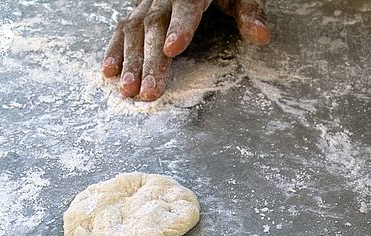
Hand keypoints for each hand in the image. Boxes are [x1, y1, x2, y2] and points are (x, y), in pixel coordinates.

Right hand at [102, 0, 269, 100]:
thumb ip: (250, 12)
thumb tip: (260, 35)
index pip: (186, 6)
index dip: (179, 28)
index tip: (172, 50)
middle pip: (155, 25)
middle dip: (150, 61)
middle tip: (148, 91)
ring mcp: (151, 2)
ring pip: (136, 30)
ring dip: (130, 62)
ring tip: (128, 91)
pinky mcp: (141, 11)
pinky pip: (125, 29)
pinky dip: (116, 50)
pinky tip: (110, 72)